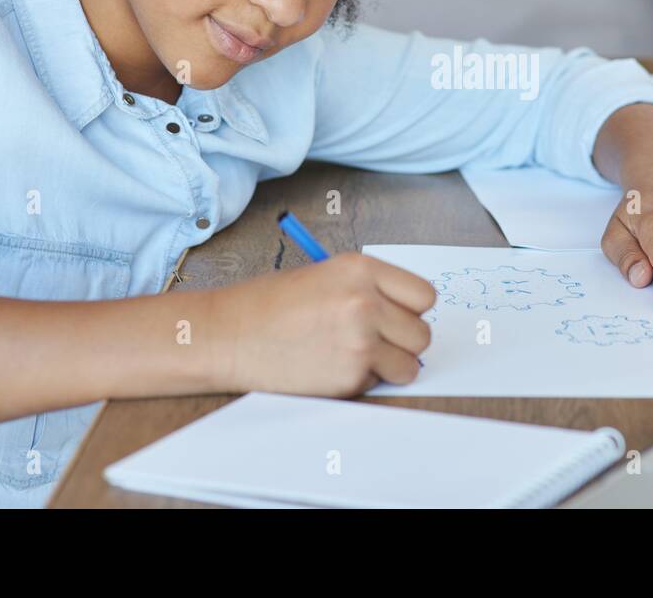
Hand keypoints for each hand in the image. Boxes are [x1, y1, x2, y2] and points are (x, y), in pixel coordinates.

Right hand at [210, 252, 434, 395]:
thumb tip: (406, 314)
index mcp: (361, 269)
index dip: (412, 310)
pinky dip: (363, 381)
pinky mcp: (349, 377)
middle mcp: (365, 302)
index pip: (424, 295)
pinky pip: (380, 383)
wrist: (228, 335)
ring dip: (390, 365)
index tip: (398, 317)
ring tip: (355, 355)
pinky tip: (331, 366)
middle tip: (375, 341)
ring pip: (409, 364)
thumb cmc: (271, 305)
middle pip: (422, 333)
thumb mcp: (326, 275)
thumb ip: (370, 289)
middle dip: (403, 341)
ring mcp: (360, 341)